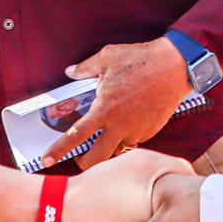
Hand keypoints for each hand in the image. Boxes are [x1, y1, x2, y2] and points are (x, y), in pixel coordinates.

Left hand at [42, 39, 191, 169]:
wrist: (175, 66)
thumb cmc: (142, 59)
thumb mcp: (107, 57)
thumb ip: (84, 68)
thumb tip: (71, 72)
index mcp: (104, 109)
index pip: (75, 136)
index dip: (58, 150)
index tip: (47, 159)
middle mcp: (120, 125)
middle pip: (97, 158)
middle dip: (84, 164)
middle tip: (79, 160)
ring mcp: (137, 130)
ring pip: (117, 150)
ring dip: (109, 147)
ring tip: (106, 133)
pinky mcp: (151, 130)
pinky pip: (133, 140)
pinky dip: (126, 136)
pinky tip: (127, 122)